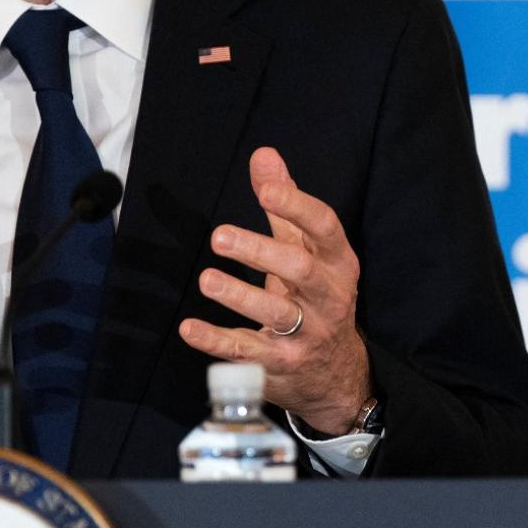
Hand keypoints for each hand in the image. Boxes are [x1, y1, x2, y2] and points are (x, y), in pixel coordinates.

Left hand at [179, 147, 371, 434]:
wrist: (336, 372)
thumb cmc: (314, 295)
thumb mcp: (307, 250)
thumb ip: (284, 204)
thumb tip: (263, 154)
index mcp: (337, 262)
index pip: (324, 228)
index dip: (297, 207)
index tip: (266, 191)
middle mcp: (328, 297)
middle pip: (299, 270)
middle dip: (260, 251)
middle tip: (219, 237)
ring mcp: (308, 333)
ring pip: (276, 313)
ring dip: (239, 296)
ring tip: (207, 279)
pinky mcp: (282, 363)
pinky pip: (248, 353)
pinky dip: (217, 342)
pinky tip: (190, 328)